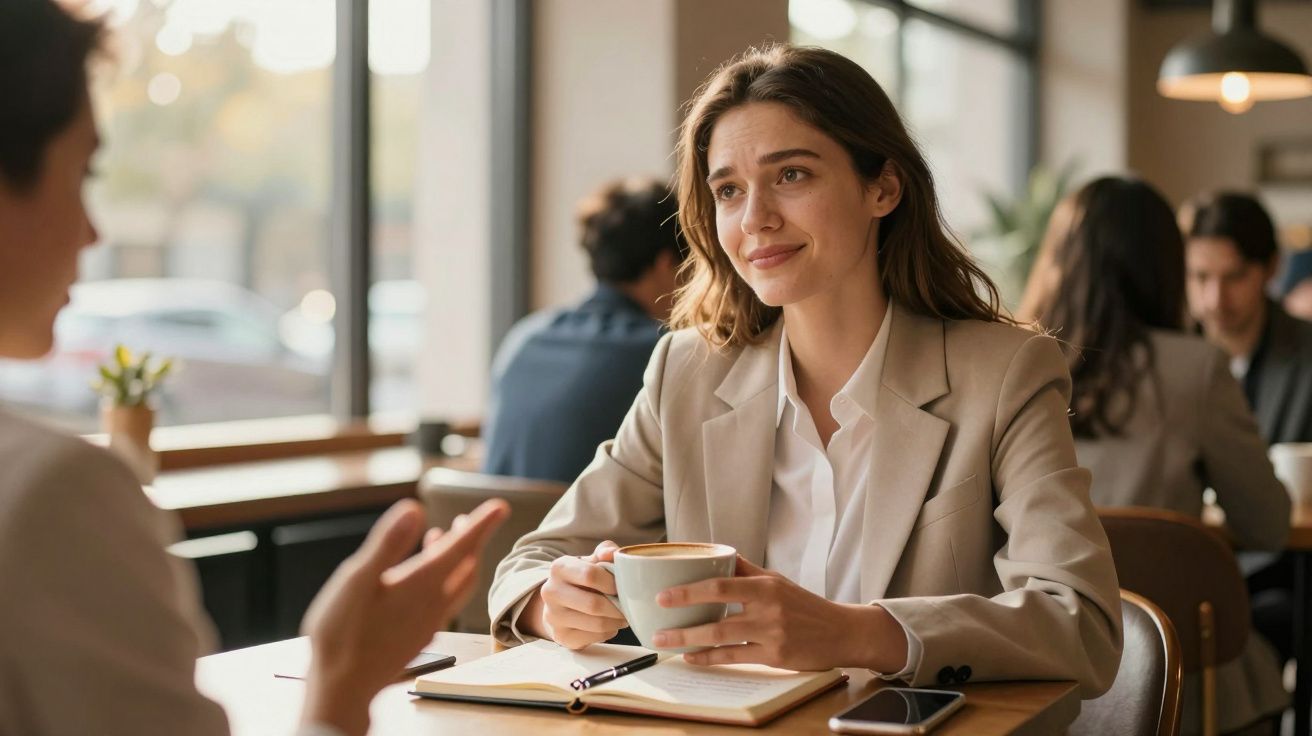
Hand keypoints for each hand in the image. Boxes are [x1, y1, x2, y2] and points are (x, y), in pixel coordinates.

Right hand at [299, 498, 508, 735]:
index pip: (462, 547)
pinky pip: (443, 601)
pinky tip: (421, 579)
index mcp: (422, 585)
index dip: (481, 524)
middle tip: (469, 519)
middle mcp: (434, 604)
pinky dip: (442, 580)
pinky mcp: (419, 635)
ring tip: (440, 538)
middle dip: (471, 540)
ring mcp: (429, 622)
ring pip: (456, 586)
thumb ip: (388, 544)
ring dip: (456, 560)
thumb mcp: (357, 580)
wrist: (342, 687)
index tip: (501, 507)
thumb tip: (414, 509)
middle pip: (466, 567)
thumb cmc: (343, 634)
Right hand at [524, 540, 627, 648]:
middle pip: (594, 604)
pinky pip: (594, 637)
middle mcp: (551, 592)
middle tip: (629, 605)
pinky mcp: (561, 636)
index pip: (590, 575)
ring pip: (597, 624)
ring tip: (623, 615)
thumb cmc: (582, 578)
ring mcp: (553, 616)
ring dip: (617, 621)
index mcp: (559, 568)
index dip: (612, 583)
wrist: (559, 603)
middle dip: (618, 606)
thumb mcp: (592, 560)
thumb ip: (605, 551)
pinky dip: (609, 632)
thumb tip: (612, 553)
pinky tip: (610, 624)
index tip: (622, 586)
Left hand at [650, 557, 908, 671]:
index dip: (690, 590)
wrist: (840, 631)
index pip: (721, 583)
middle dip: (684, 619)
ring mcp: (772, 634)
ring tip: (666, 642)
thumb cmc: (803, 605)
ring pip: (723, 639)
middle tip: (656, 624)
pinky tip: (692, 658)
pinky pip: (735, 658)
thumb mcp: (776, 580)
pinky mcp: (775, 657)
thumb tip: (715, 552)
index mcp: (765, 585)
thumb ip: (745, 569)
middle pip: (718, 614)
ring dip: (690, 642)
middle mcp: (768, 608)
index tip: (663, 595)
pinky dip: (709, 659)